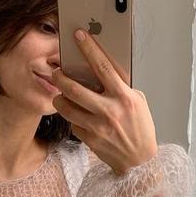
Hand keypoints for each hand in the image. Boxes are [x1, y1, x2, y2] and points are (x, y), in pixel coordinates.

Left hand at [50, 28, 158, 174]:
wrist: (140, 161)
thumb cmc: (140, 127)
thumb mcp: (137, 101)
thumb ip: (120, 87)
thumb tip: (100, 70)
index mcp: (124, 97)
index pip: (103, 67)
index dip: (89, 49)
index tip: (78, 35)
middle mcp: (109, 111)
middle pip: (75, 89)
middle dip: (60, 77)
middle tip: (56, 72)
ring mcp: (98, 127)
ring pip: (66, 107)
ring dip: (59, 98)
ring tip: (60, 95)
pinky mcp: (89, 139)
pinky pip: (73, 123)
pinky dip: (72, 117)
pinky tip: (77, 116)